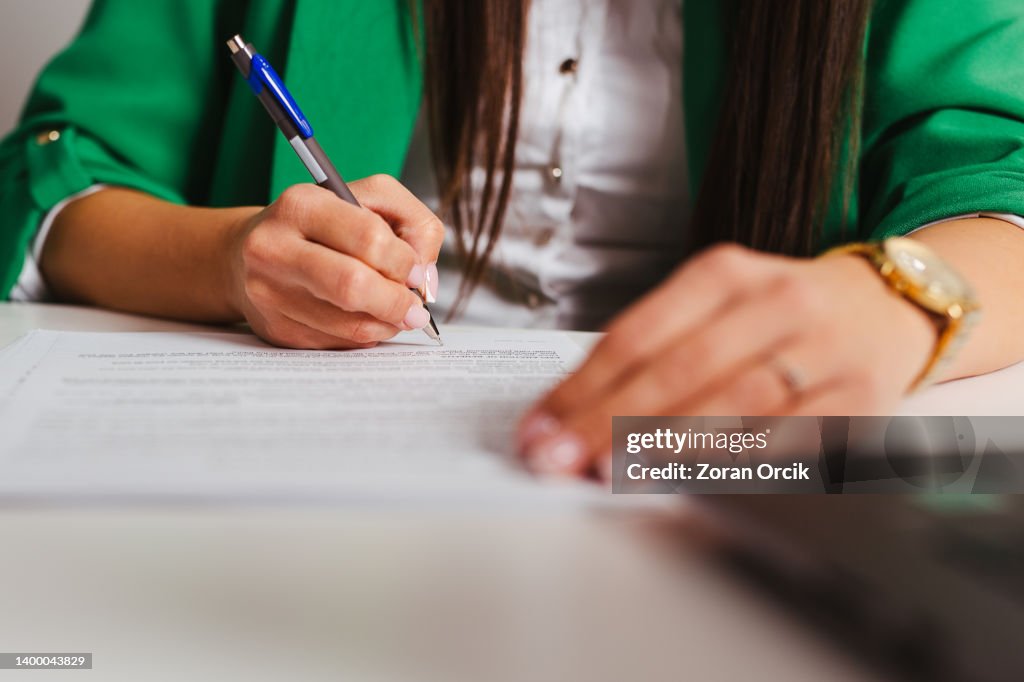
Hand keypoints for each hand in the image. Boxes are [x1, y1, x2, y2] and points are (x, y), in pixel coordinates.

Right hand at [227, 175, 443, 348]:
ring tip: (394, 312)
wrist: (250, 253)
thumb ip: (415, 225)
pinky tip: (363, 317)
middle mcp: (275, 247)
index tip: (416, 271)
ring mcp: (270, 293)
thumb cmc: (323, 225)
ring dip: (387, 323)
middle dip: (397, 301)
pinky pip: (339, 343)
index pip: (368, 237)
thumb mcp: (372, 199)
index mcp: (302, 205)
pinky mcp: (277, 329)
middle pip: (353, 286)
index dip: (404, 261)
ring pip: (351, 325)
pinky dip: (364, 334)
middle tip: (415, 307)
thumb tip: (425, 278)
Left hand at [517, 243, 936, 478]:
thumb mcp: (718, 305)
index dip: (582, 385)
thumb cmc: (779, 317)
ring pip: (732, 403)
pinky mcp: (859, 398)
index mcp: (725, 272)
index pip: (637, 333)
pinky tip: (691, 479)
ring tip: (608, 470)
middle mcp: (775, 302)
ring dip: (663, 444)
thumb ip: (656, 351)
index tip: (540, 425)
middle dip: (608, 420)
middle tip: (557, 458)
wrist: (888, 308)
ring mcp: (821, 350)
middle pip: (678, 369)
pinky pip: (789, 439)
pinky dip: (736, 462)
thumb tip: (579, 414)